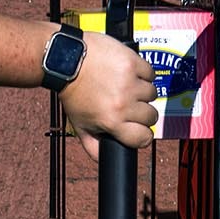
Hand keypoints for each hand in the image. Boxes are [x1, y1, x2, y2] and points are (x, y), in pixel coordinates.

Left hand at [60, 32, 158, 159]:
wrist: (67, 60)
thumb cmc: (73, 93)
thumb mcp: (79, 125)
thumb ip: (92, 146)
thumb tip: (103, 158)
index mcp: (112, 121)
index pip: (144, 138)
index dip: (142, 135)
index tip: (137, 128)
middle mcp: (124, 104)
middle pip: (152, 116)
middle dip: (142, 113)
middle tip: (128, 105)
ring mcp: (130, 82)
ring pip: (152, 94)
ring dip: (142, 92)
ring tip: (125, 87)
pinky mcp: (133, 63)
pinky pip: (150, 73)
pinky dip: (142, 73)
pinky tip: (128, 74)